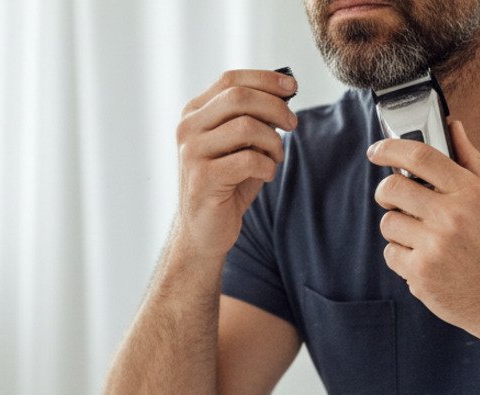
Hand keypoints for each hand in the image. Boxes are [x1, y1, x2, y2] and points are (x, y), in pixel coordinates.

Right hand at [175, 69, 297, 259]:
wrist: (204, 230)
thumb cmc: (227, 184)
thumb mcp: (239, 145)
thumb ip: (253, 118)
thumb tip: (284, 92)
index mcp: (193, 114)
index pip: (230, 80)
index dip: (265, 79)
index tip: (292, 87)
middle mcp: (187, 129)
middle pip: (238, 97)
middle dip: (275, 107)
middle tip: (292, 125)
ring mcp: (191, 153)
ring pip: (246, 126)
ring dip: (273, 141)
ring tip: (276, 157)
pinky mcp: (202, 179)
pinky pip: (248, 160)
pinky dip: (267, 166)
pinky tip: (266, 175)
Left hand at [368, 120, 479, 340]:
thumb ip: (470, 161)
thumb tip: (453, 126)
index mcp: (470, 193)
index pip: (421, 156)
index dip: (390, 149)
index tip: (376, 151)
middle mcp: (452, 216)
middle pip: (392, 189)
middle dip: (386, 194)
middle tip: (394, 201)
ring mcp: (434, 245)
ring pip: (388, 224)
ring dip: (398, 230)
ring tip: (424, 240)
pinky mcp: (420, 272)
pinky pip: (391, 254)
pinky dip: (402, 258)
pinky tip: (426, 262)